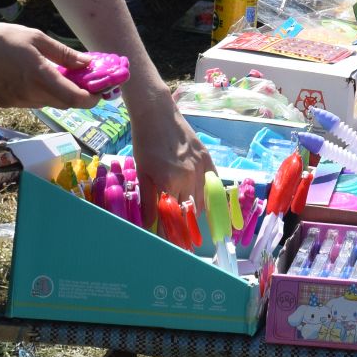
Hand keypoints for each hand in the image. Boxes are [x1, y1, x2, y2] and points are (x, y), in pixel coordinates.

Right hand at [0, 23, 101, 110]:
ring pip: (48, 103)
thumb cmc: (4, 37)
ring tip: (59, 76)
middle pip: (63, 104)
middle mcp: (29, 93)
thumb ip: (64, 54)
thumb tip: (87, 64)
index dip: (91, 99)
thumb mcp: (38, 38)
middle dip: (77, 96)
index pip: (73, 98)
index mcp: (40, 75)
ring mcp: (17, 101)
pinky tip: (34, 78)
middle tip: (84, 81)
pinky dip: (40, 94)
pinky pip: (32, 102)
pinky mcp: (6, 103)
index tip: (100, 93)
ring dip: (58, 94)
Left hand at [122, 85, 216, 227]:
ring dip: (196, 210)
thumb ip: (148, 201)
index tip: (170, 242)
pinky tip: (206, 202)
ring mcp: (201, 167)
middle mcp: (190, 177)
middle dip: (185, 223)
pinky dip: (210, 195)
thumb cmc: (145, 143)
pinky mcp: (207, 158)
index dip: (171, 230)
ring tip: (190, 219)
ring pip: (204, 199)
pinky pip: (213, 183)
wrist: (157, 114)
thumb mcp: (143, 173)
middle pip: (191, 211)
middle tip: (179, 231)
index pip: (174, 215)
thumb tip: (150, 225)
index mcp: (171, 182)